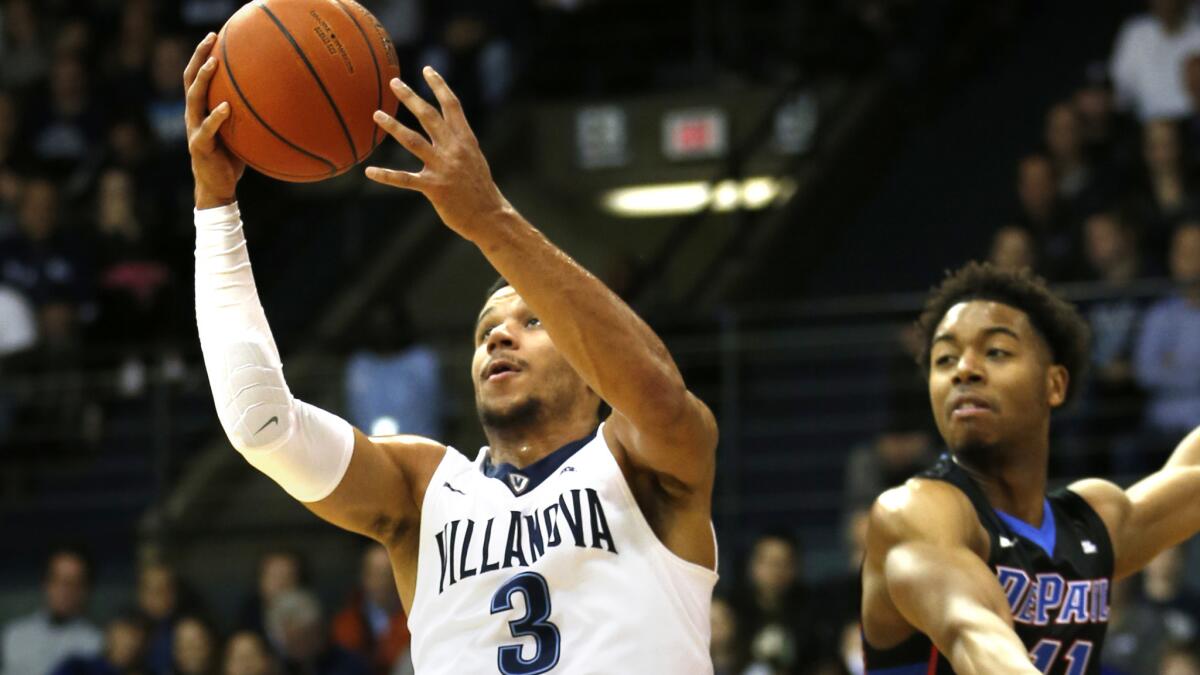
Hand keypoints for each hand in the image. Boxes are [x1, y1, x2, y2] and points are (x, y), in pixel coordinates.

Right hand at [184, 33, 244, 209]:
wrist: (217, 188)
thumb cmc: (231, 160)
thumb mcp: (239, 134)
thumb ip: (247, 117)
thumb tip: (276, 102)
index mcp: (200, 110)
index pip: (196, 77)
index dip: (201, 55)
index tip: (214, 35)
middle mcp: (193, 115)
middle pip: (190, 79)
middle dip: (199, 56)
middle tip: (211, 38)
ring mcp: (194, 129)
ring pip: (194, 98)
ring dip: (204, 79)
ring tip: (215, 63)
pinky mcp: (200, 146)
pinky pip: (208, 128)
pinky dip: (216, 117)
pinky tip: (226, 107)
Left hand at [365, 67, 509, 240]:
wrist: (490, 216)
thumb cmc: (480, 189)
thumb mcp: (474, 159)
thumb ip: (460, 143)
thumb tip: (449, 130)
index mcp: (466, 140)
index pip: (452, 106)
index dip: (439, 86)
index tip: (427, 69)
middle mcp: (454, 149)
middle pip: (429, 116)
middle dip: (411, 97)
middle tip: (394, 82)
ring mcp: (443, 167)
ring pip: (413, 141)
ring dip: (393, 126)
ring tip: (376, 114)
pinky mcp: (434, 187)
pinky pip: (404, 179)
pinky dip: (386, 175)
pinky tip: (370, 171)